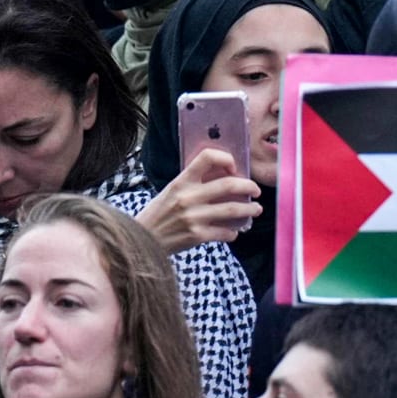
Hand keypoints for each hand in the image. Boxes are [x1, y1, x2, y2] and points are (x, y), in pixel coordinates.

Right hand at [136, 148, 262, 252]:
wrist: (140, 240)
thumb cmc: (159, 214)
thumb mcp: (171, 191)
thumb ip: (193, 184)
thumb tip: (225, 178)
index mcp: (181, 181)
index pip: (207, 157)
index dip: (226, 159)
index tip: (235, 168)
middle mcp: (188, 196)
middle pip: (229, 184)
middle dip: (250, 186)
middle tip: (256, 191)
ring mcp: (193, 217)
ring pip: (233, 209)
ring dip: (250, 209)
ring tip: (256, 209)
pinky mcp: (196, 236)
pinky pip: (225, 232)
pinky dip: (234, 232)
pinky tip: (234, 232)